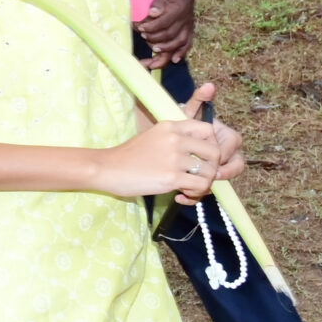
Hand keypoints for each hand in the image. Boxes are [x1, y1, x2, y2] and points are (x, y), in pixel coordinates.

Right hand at [99, 83, 224, 203]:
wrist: (107, 169)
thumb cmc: (128, 156)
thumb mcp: (152, 137)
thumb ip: (175, 140)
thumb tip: (199, 155)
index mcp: (171, 126)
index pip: (208, 130)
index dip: (211, 145)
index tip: (201, 158)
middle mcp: (175, 138)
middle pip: (214, 152)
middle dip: (211, 168)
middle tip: (199, 177)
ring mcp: (174, 157)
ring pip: (210, 172)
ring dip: (204, 184)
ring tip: (189, 189)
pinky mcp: (171, 177)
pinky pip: (200, 186)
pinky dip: (195, 194)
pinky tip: (182, 195)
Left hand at [136, 0, 197, 65]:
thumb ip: (158, 3)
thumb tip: (153, 13)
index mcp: (178, 10)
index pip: (164, 23)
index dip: (151, 27)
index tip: (139, 28)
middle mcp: (185, 20)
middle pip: (170, 35)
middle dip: (155, 38)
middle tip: (143, 36)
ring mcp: (188, 27)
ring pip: (179, 42)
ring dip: (165, 49)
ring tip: (153, 51)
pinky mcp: (189, 31)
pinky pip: (188, 44)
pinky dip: (181, 53)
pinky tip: (173, 60)